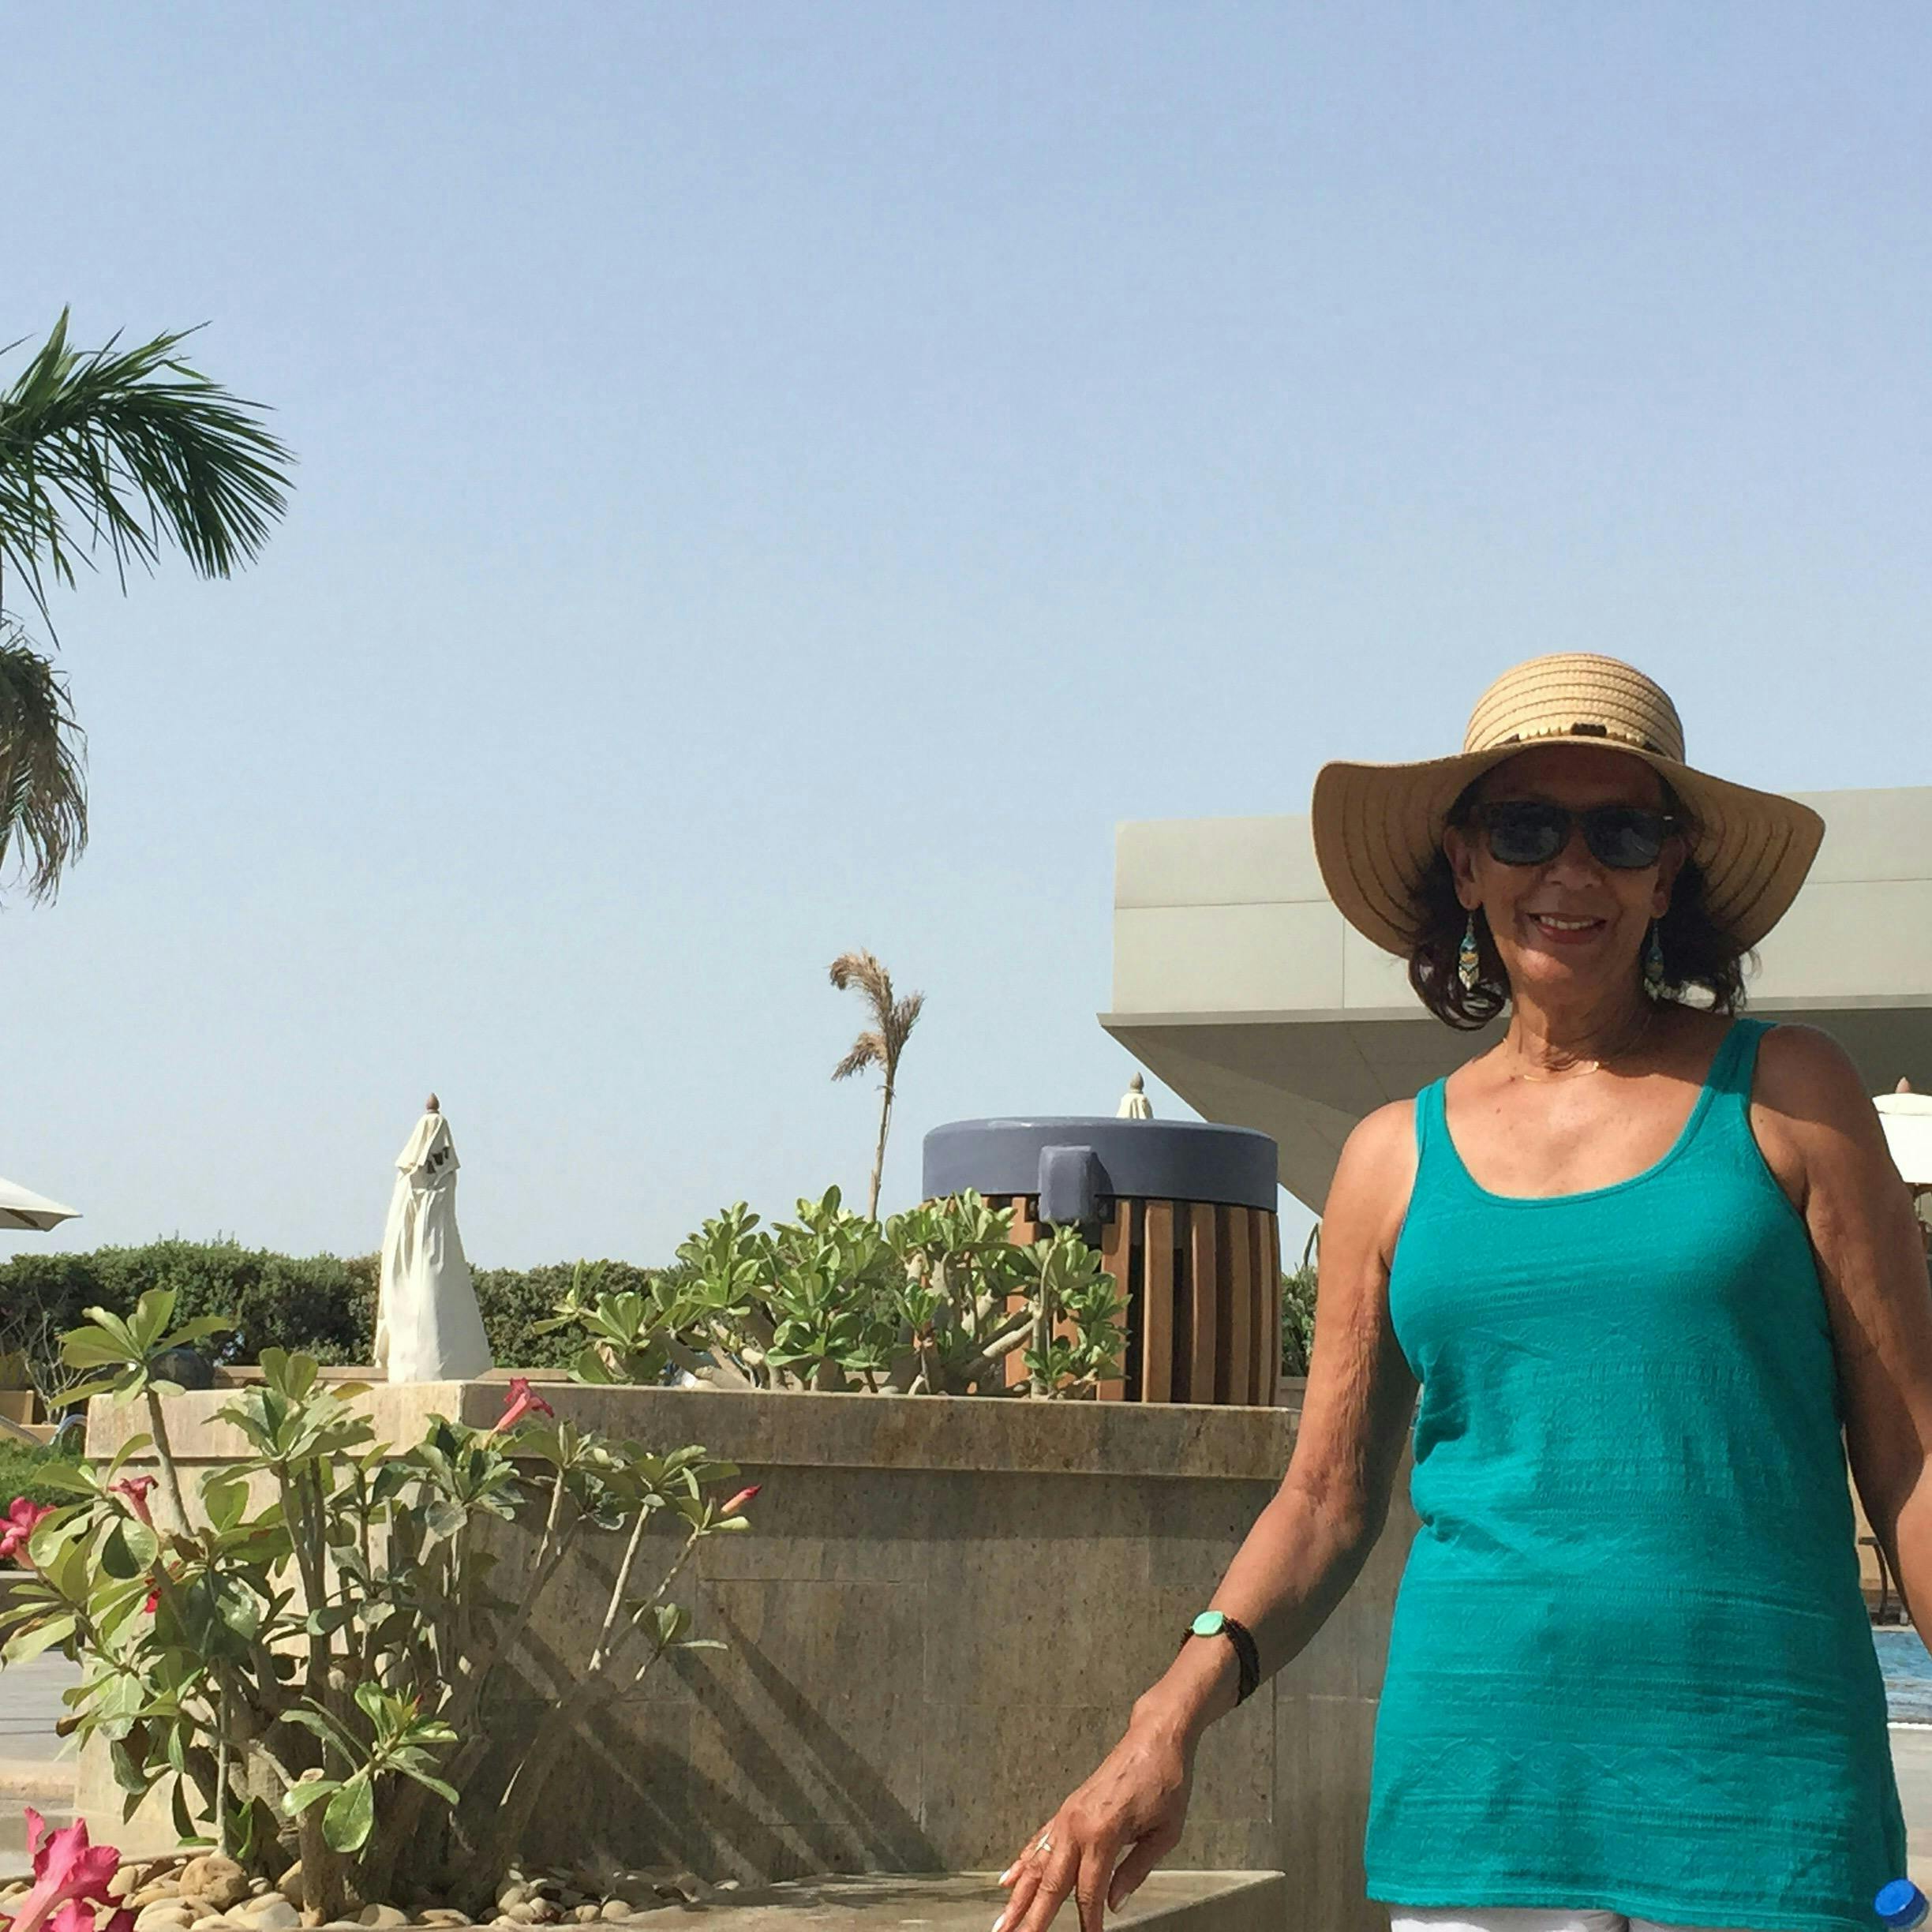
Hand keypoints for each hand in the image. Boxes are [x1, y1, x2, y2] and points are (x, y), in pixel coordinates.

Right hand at [992, 1716, 1193, 1931]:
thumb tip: (1113, 1904)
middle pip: (1051, 1882)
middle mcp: (1077, 1824)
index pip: (1089, 1891)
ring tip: (1001, 1923)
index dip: (1088, 1921)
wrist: (1156, 1737)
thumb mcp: (1164, 1833)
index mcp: (1104, 1833)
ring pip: (1037, 1863)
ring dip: (1017, 1896)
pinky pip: (1039, 1840)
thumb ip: (1135, 1871)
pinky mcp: (1068, 1809)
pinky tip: (1007, 1880)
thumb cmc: (1167, 1783)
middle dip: (1032, 1918)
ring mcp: (1068, 1815)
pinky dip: (1022, 1862)